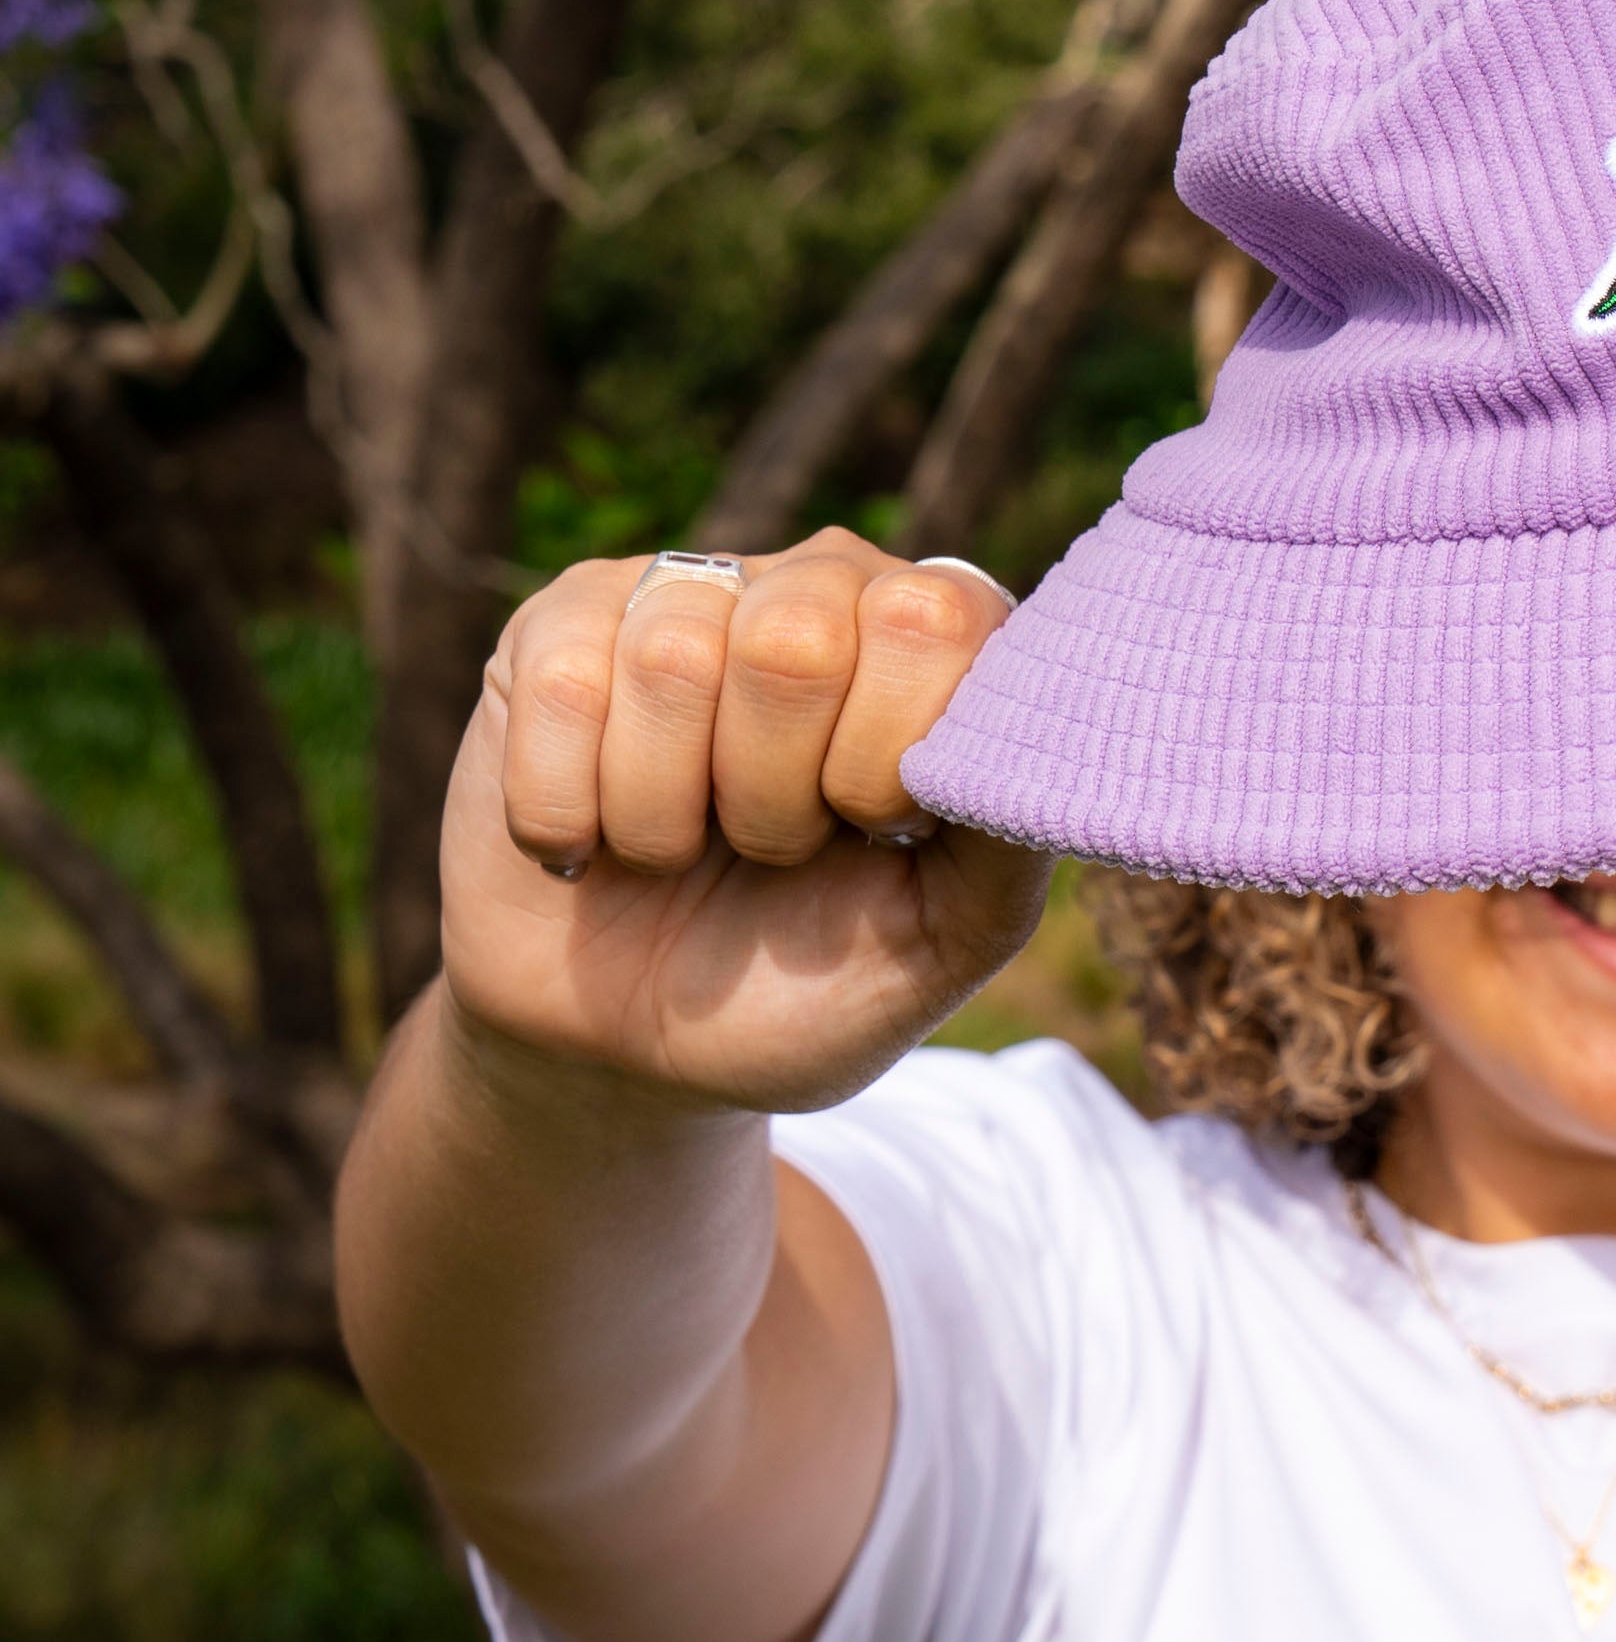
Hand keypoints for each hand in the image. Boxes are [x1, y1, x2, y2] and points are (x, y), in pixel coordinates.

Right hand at [437, 534, 1050, 1112]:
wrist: (628, 1053)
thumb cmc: (805, 982)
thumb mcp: (943, 937)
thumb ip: (1012, 831)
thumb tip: (1030, 735)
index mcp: (934, 644)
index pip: (938, 620)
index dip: (889, 758)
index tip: (878, 835)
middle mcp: (820, 588)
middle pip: (800, 635)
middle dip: (776, 795)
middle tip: (769, 849)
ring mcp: (685, 596)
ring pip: (674, 658)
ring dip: (667, 814)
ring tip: (681, 847)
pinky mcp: (558, 628)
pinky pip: (565, 684)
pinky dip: (571, 811)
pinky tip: (590, 838)